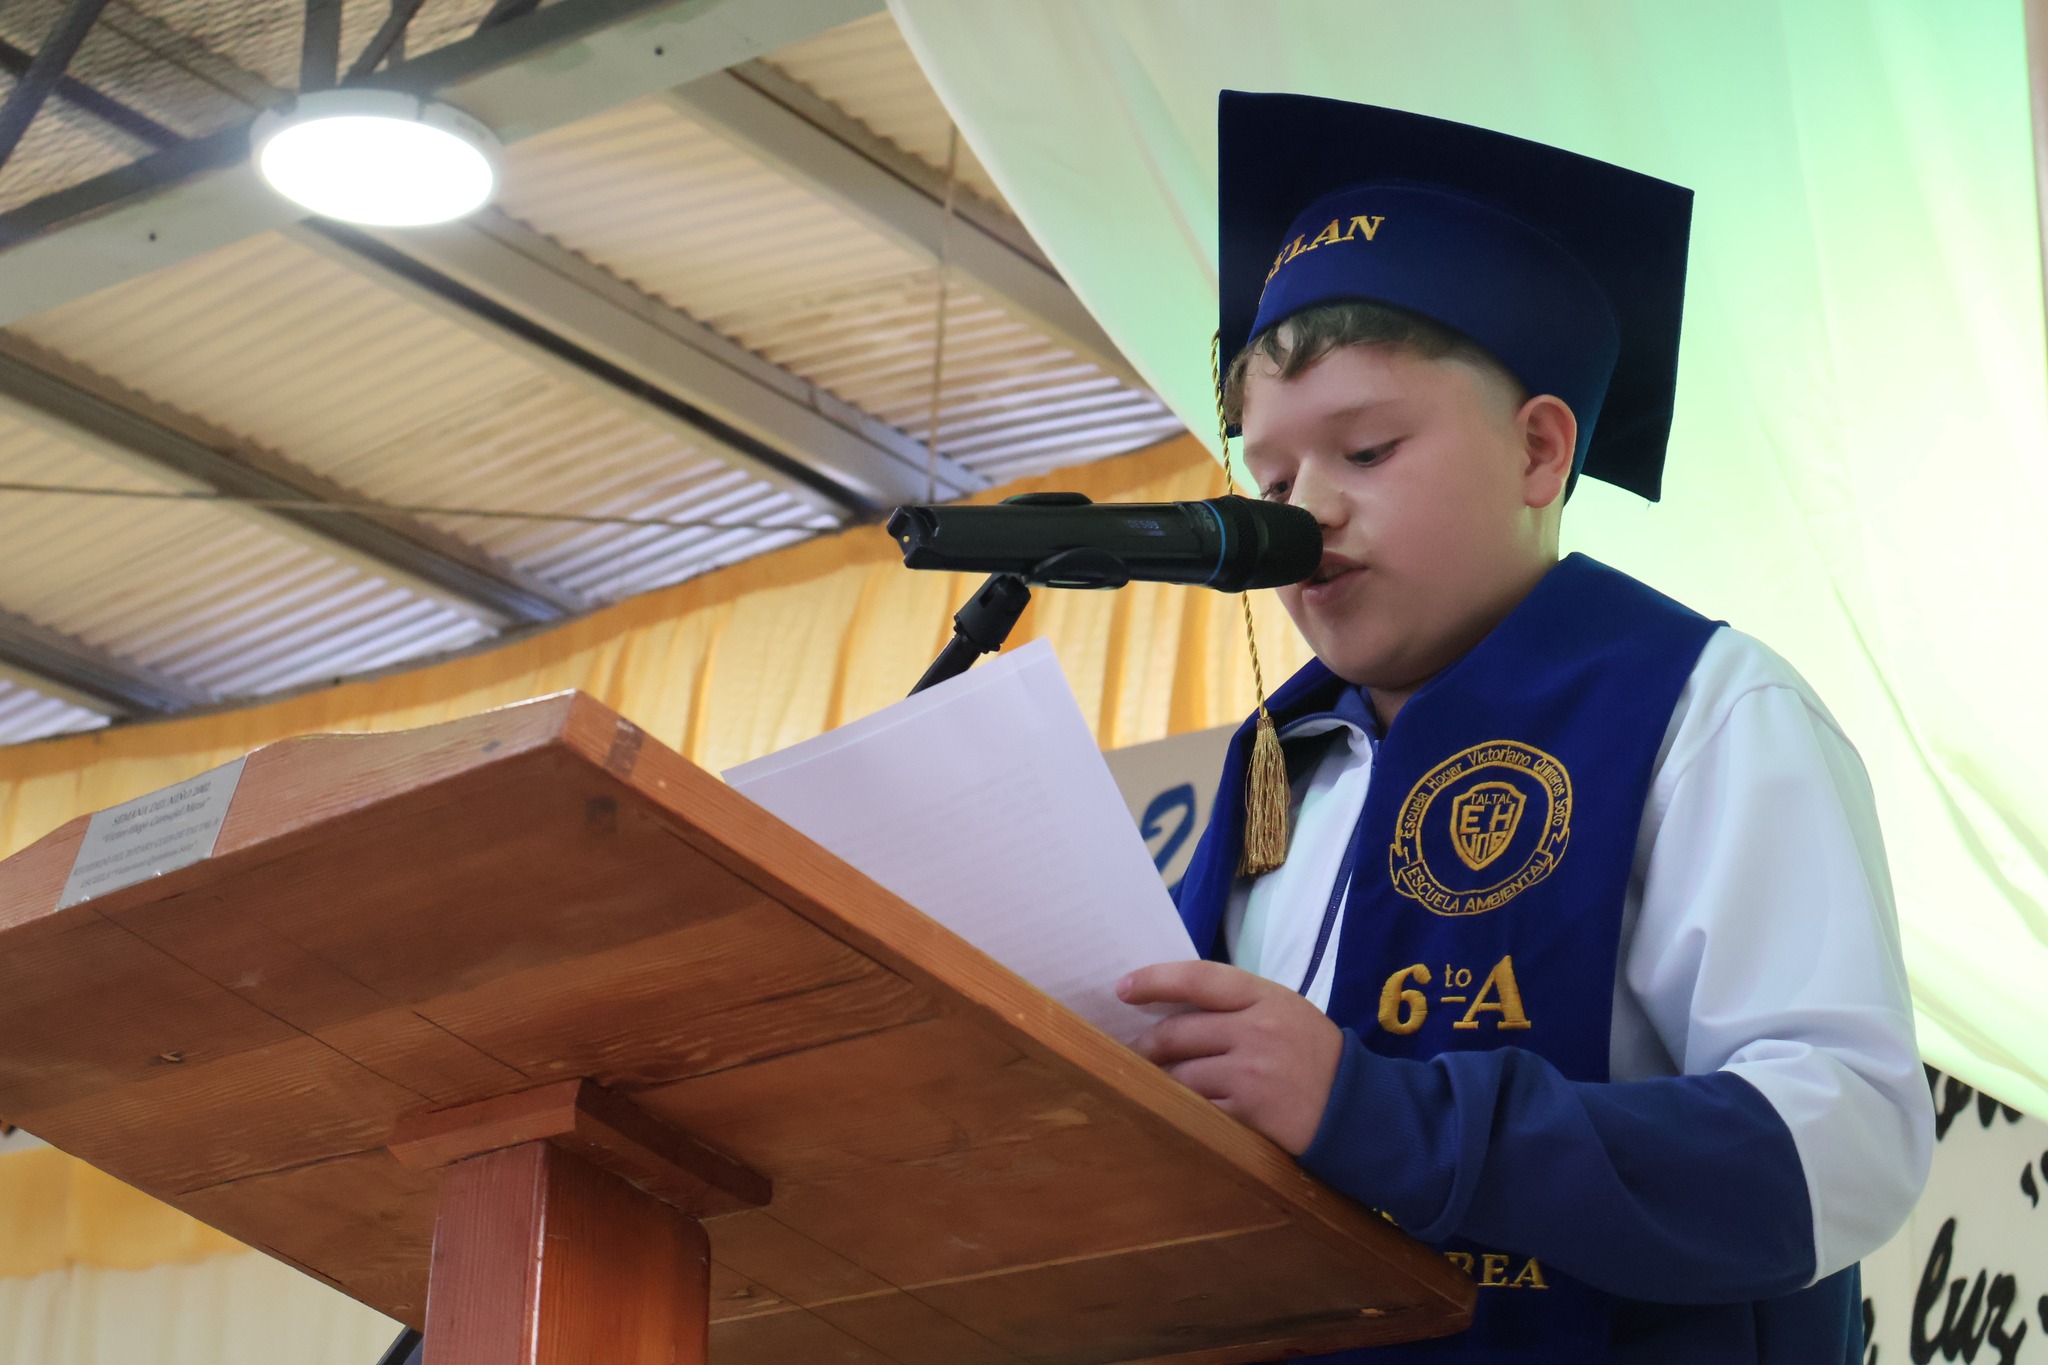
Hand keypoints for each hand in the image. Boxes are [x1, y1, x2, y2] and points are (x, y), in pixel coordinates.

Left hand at [1117, 960, 1343, 1154]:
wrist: (1355, 1108)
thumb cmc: (1312, 1054)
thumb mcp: (1283, 1011)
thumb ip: (1236, 1005)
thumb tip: (1172, 1006)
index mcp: (1264, 996)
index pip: (1198, 978)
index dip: (1154, 980)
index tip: (1123, 988)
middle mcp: (1255, 1030)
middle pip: (1177, 1031)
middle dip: (1148, 1044)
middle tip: (1138, 1052)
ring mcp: (1250, 1073)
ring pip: (1180, 1074)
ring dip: (1162, 1080)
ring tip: (1159, 1083)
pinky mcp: (1247, 1112)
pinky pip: (1196, 1107)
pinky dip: (1184, 1108)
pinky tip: (1183, 1109)